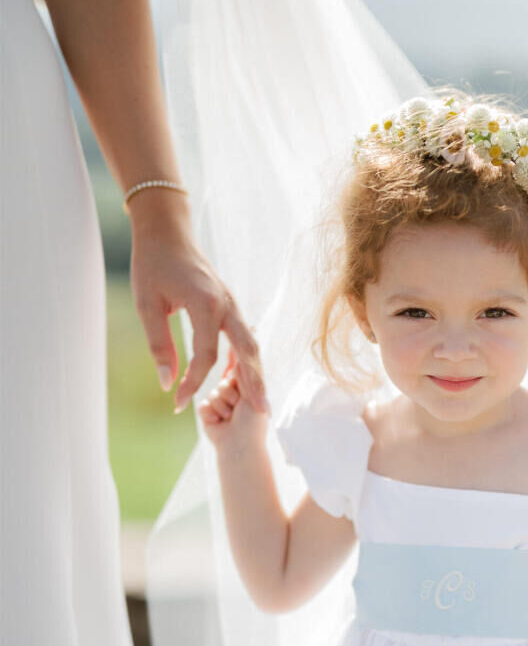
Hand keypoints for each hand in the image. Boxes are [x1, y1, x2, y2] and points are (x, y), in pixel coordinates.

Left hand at [129, 210, 268, 413]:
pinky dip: (250, 358)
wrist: (167, 232)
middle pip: (247, 352)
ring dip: (257, 373)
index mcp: (206, 305)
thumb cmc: (152, 265)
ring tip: (262, 401)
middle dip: (255, 384)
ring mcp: (232, 304)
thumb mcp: (147, 306)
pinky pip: (245, 335)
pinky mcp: (230, 304)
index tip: (176, 405)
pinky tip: (247, 377)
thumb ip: (159, 346)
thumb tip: (166, 383)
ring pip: (252, 345)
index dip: (191, 384)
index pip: (205, 356)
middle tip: (263, 413)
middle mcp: (227, 305)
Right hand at [198, 348, 268, 451]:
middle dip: (229, 395)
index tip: (239, 386)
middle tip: (237, 408)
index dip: (236, 379)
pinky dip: (210, 414)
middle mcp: (233, 395)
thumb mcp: (253, 394)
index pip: (238, 373)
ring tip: (229, 418)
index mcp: (247, 390)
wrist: (239, 446)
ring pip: (212, 393)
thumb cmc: (251, 423)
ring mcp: (219, 404)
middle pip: (224, 381)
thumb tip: (238, 356)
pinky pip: (202, 404)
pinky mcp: (206, 413)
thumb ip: (244, 375)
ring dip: (221, 407)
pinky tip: (218, 423)